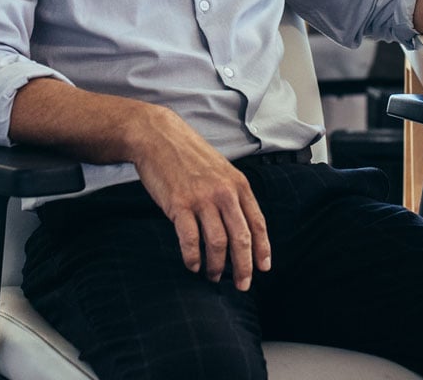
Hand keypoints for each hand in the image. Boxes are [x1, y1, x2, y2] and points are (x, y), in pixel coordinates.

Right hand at [131, 106, 270, 291]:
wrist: (159, 136)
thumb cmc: (189, 154)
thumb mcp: (221, 168)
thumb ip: (232, 193)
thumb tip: (240, 223)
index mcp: (238, 184)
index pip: (257, 223)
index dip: (262, 249)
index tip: (263, 268)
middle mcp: (224, 192)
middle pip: (241, 238)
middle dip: (244, 266)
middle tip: (242, 284)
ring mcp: (201, 199)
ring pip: (217, 243)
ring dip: (217, 266)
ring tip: (213, 276)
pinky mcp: (179, 205)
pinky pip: (190, 240)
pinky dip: (193, 258)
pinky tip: (193, 265)